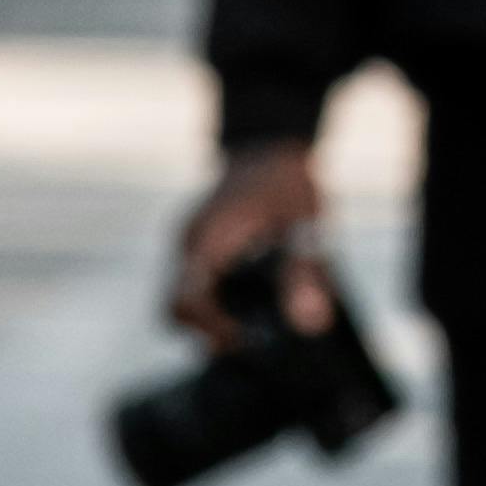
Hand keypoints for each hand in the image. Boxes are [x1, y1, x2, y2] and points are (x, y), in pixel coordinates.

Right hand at [170, 144, 330, 344]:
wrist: (268, 144)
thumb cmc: (287, 180)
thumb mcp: (305, 223)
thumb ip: (306, 271)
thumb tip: (310, 322)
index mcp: (206, 238)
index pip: (184, 302)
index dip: (212, 330)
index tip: (248, 341)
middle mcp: (188, 246)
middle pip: (176, 311)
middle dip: (211, 333)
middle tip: (255, 341)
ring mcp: (190, 250)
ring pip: (184, 304)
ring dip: (215, 322)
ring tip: (258, 326)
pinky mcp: (198, 254)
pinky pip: (197, 291)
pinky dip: (219, 307)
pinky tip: (254, 308)